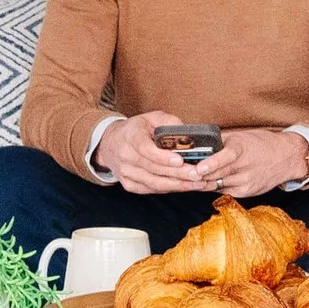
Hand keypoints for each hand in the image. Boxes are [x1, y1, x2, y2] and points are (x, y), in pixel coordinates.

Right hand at [94, 111, 209, 194]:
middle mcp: (126, 156)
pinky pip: (152, 189)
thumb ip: (169, 122)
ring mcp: (126, 173)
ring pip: (154, 183)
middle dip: (178, 174)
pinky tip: (184, 186)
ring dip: (177, 185)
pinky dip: (169, 189)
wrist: (110, 144)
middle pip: (154, 169)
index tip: (180, 160)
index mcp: (131, 137)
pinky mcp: (129, 185)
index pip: (146, 149)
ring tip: (197, 183)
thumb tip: (188, 134)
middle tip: (198, 175)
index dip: (163, 157)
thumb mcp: (151, 118)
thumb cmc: (135, 130)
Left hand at [197, 128, 308, 198]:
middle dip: (197, 176)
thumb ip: (220, 142)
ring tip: (186, 179)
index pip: (224, 158)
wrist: (286, 158)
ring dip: (202, 182)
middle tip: (180, 174)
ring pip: (216, 185)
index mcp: (242, 149)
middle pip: (215, 175)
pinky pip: (223, 190)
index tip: (197, 169)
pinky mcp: (246, 192)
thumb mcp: (241, 137)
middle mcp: (244, 167)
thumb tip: (196, 143)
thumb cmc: (261, 144)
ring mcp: (245, 182)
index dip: (209, 164)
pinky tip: (205, 183)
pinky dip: (213, 186)